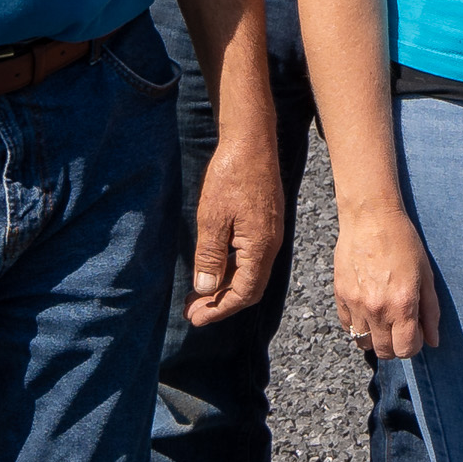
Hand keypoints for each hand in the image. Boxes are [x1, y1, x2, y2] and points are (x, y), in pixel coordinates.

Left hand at [190, 132, 287, 323]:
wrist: (251, 143)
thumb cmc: (231, 177)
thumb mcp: (213, 219)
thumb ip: (210, 257)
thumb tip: (206, 289)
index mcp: (260, 247)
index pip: (243, 293)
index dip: (219, 309)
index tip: (195, 318)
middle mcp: (270, 245)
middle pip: (249, 288)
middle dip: (220, 303)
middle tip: (192, 311)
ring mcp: (269, 235)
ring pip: (249, 273)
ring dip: (224, 287)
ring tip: (197, 294)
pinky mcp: (265, 225)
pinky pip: (250, 259)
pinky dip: (231, 270)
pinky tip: (213, 268)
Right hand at [337, 201, 442, 360]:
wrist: (371, 220)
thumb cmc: (404, 243)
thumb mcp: (426, 276)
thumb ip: (430, 312)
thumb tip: (433, 340)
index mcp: (402, 304)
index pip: (407, 349)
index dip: (415, 346)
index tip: (418, 333)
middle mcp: (377, 309)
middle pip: (385, 352)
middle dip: (397, 346)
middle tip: (402, 329)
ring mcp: (356, 305)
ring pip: (364, 343)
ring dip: (376, 338)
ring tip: (385, 320)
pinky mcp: (340, 297)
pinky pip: (348, 327)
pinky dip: (359, 326)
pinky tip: (369, 310)